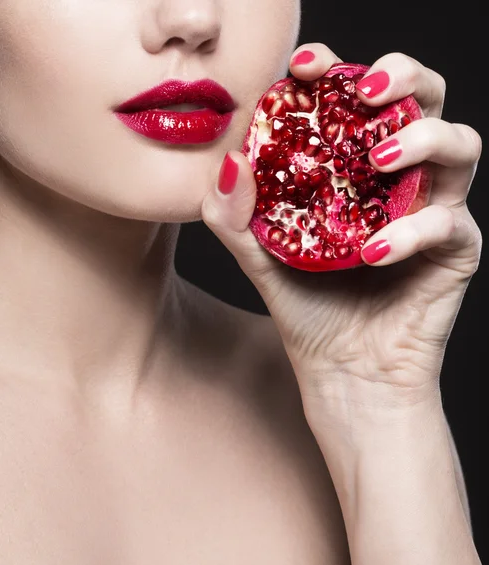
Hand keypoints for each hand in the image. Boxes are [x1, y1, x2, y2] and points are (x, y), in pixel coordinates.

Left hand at [202, 45, 481, 412]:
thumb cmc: (309, 312)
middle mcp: (400, 182)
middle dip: (403, 77)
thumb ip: (237, 216)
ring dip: (421, 140)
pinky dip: (412, 232)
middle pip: (425, 100)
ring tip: (378, 161)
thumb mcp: (262, 258)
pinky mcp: (457, 250)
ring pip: (459, 145)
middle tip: (363, 89)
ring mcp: (434, 210)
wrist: (345, 373)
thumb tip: (229, 161)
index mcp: (357, 171)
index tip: (302, 66)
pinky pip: (449, 224)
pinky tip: (372, 253)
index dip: (336, 71)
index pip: (358, 102)